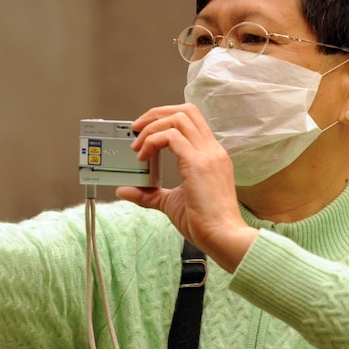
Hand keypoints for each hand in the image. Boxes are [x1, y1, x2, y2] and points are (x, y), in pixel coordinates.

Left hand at [116, 103, 255, 270]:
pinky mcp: (198, 163)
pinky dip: (152, 141)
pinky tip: (143, 157)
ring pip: (178, 118)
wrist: (223, 237)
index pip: (191, 120)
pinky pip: (171, 136)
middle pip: (185, 111)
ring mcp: (207, 154)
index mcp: (210, 155)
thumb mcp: (170, 203)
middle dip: (156, 114)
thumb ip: (149, 194)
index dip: (165, 119)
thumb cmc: (204, 223)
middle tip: (136, 129)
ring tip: (137, 146)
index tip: (145, 131)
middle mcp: (211, 150)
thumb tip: (124, 190)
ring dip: (152, 127)